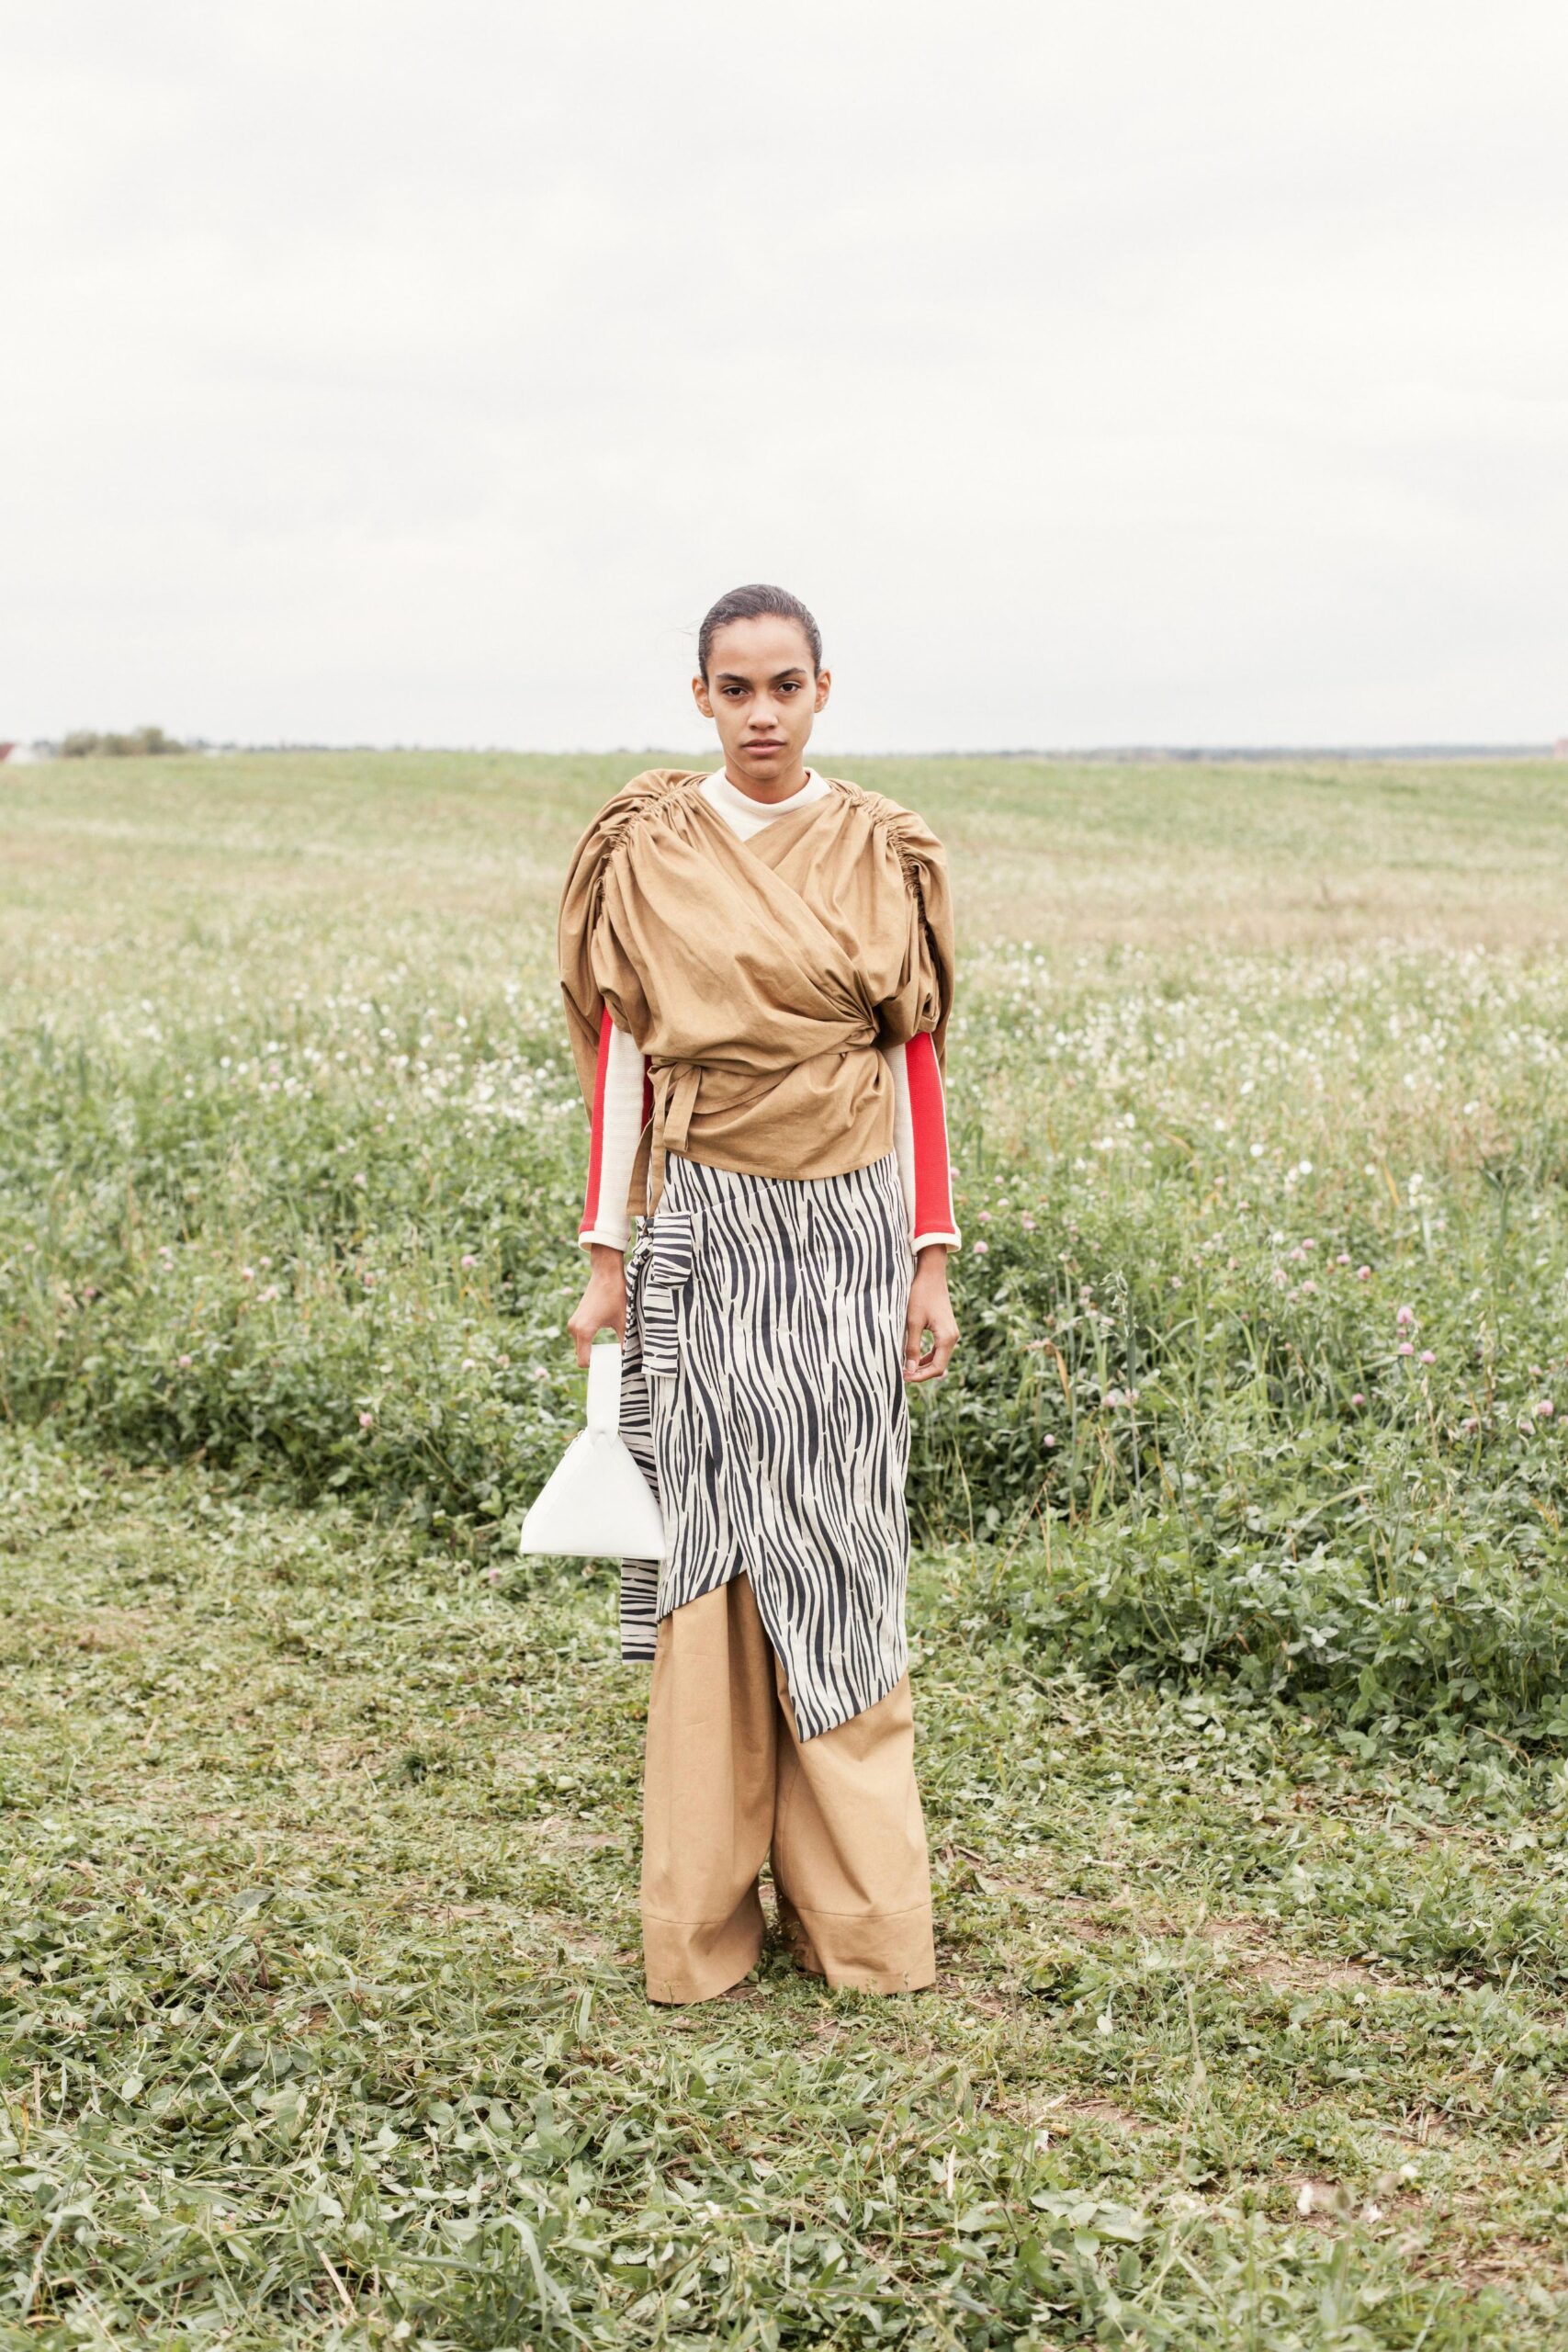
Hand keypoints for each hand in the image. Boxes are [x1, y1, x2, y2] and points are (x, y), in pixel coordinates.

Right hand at [567, 1245, 626, 1365]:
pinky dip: (589, 1342)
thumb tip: (630, 1358)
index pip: (584, 1361)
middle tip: (610, 1360)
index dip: (595, 1367)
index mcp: (585, 1331)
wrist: (605, 1274)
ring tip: (607, 1349)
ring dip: (592, 1350)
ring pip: (581, 1347)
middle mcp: (574, 1328)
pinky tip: (601, 1339)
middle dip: (594, 1359)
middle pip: (581, 1355)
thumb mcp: (623, 1321)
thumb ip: (625, 1342)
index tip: (607, 1368)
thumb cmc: (615, 1296)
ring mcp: (573, 1323)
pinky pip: (580, 1338)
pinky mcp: (575, 1319)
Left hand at [904, 1249, 958, 1382]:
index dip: (921, 1376)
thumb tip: (909, 1370)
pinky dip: (927, 1356)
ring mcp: (951, 1333)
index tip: (904, 1377)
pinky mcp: (946, 1328)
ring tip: (906, 1368)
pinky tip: (913, 1357)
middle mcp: (953, 1337)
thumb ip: (911, 1347)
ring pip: (939, 1358)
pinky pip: (938, 1349)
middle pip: (940, 1365)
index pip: (937, 1368)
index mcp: (947, 1337)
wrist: (931, 1274)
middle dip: (922, 1373)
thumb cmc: (921, 1295)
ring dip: (924, 1365)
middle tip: (902, 1375)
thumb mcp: (913, 1322)